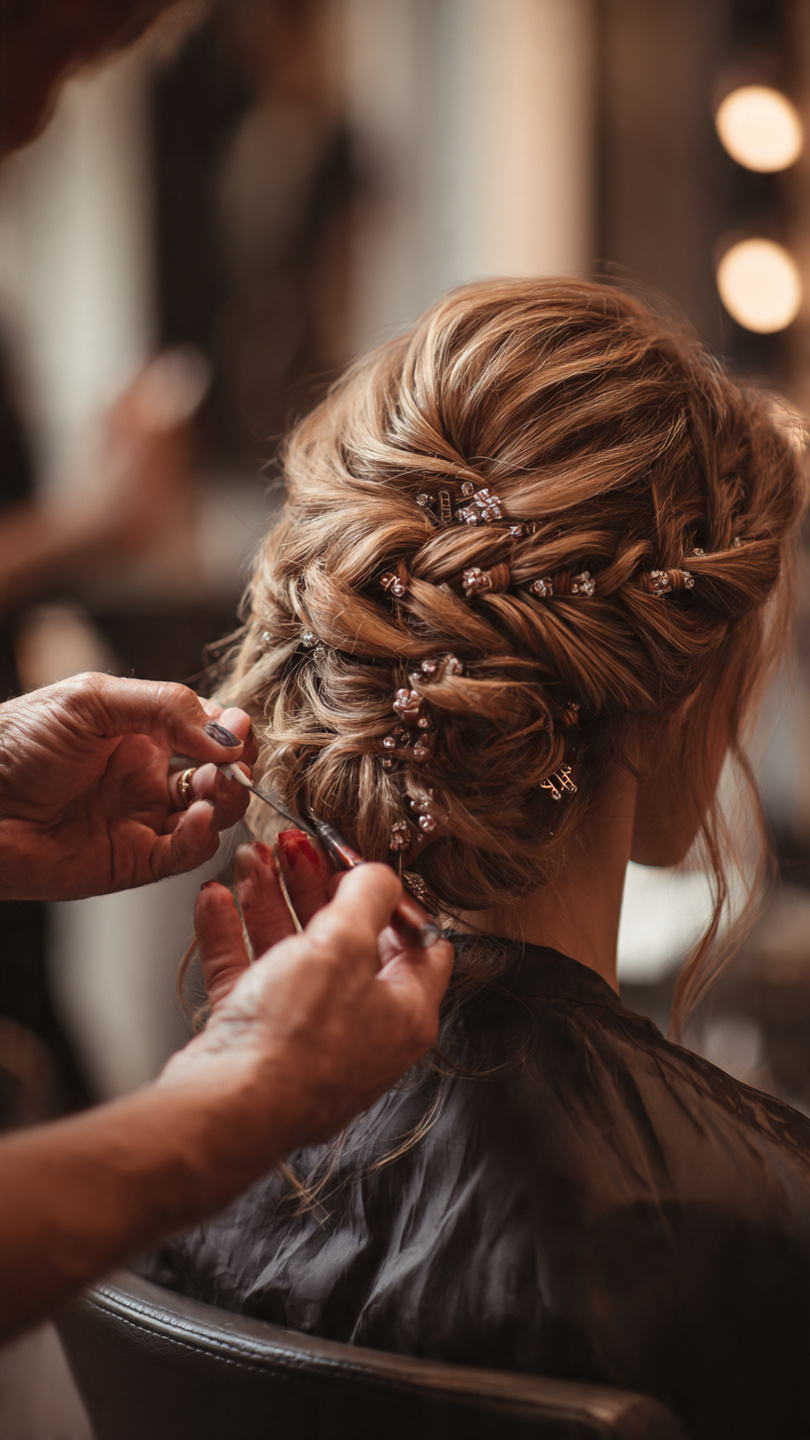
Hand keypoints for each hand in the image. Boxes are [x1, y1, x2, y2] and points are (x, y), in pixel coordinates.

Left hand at [0, 672, 257, 901]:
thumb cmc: (14, 741)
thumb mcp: (93, 700)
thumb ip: (166, 708)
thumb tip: (227, 734)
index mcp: (142, 731)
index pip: (210, 730)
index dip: (230, 732)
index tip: (235, 732)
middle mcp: (148, 777)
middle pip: (220, 775)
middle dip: (234, 769)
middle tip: (228, 765)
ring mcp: (142, 821)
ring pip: (211, 815)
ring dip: (222, 802)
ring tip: (208, 790)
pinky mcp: (133, 863)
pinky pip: (184, 855)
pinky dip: (200, 838)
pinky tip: (194, 819)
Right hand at [161, 841, 452, 1162]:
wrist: (229, 1107)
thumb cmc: (298, 1040)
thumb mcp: (347, 945)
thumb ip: (367, 897)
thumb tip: (379, 875)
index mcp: (404, 1011)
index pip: (418, 943)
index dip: (393, 898)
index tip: (361, 866)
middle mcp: (360, 1027)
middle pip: (347, 941)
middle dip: (317, 886)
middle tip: (296, 848)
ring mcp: (305, 1036)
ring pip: (291, 953)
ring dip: (269, 900)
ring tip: (251, 858)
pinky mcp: (256, 1041)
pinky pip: (248, 976)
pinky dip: (231, 935)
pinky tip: (216, 899)